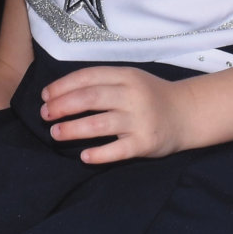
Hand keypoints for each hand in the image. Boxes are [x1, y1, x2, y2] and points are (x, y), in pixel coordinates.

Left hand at [38, 66, 196, 163]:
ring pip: (99, 124)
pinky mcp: (145, 143)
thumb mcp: (130, 80)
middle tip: (45, 115)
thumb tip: (60, 94)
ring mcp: (139, 120)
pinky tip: (84, 157)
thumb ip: (102, 84)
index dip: (63, 86)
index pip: (88, 77)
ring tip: (56, 134)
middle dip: (62, 106)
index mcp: (126, 76)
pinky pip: (117, 150)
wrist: (187, 114)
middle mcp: (132, 96)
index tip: (45, 96)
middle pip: (90, 98)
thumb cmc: (150, 96)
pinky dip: (98, 154)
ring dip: (72, 129)